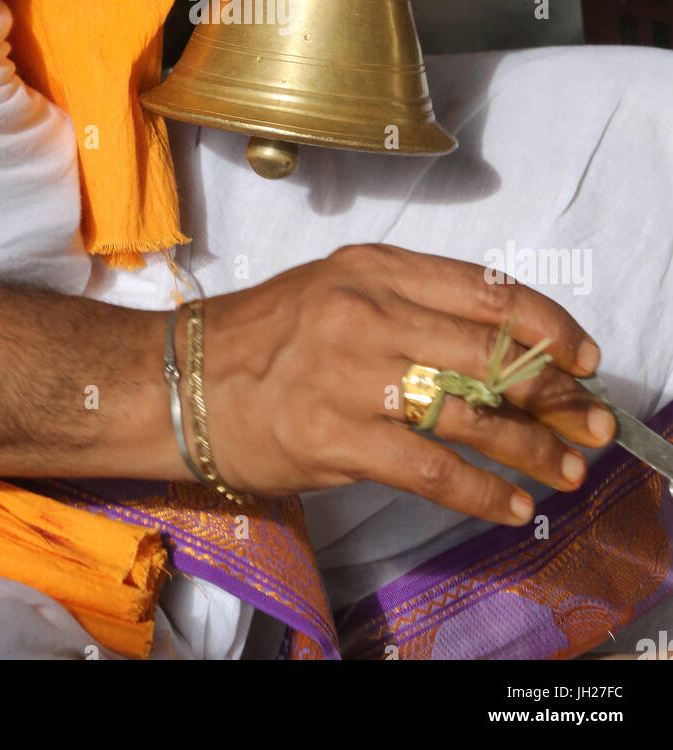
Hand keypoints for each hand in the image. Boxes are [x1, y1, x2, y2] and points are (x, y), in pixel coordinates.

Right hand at [199, 243, 615, 522]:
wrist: (180, 379)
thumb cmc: (264, 335)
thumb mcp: (336, 288)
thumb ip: (409, 305)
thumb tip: (496, 349)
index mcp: (374, 267)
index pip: (485, 289)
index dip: (547, 325)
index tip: (584, 356)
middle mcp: (367, 311)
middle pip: (489, 353)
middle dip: (554, 394)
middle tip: (592, 422)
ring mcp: (350, 375)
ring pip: (470, 414)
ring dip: (532, 448)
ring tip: (565, 471)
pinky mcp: (334, 437)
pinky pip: (431, 469)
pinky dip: (481, 492)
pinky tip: (510, 505)